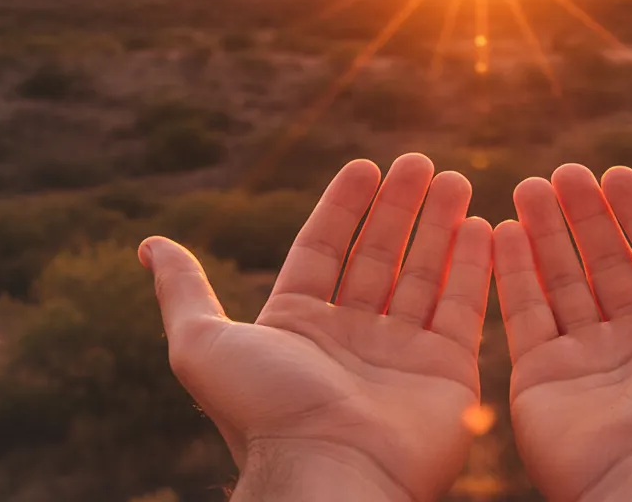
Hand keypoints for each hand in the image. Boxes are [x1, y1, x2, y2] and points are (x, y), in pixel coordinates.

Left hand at [140, 154, 493, 501]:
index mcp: (298, 326)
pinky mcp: (446, 372)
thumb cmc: (266, 411)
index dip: (342, 206)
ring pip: (424, 275)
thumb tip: (148, 245)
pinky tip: (483, 226)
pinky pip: (464, 309)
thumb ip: (184, 292)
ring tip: (457, 179)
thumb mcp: (201, 345)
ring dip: (441, 226)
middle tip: (420, 162)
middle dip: (399, 207)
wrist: (331, 472)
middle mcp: (351, 338)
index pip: (323, 249)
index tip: (365, 165)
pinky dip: (474, 267)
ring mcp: (401, 354)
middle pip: (378, 256)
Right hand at [492, 164, 631, 501]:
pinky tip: (503, 231)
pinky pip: (524, 314)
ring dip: (546, 233)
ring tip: (528, 185)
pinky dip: (513, 272)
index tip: (615, 172)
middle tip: (562, 171)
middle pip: (607, 262)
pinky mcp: (542, 376)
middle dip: (585, 215)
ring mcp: (587, 359)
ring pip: (563, 282)